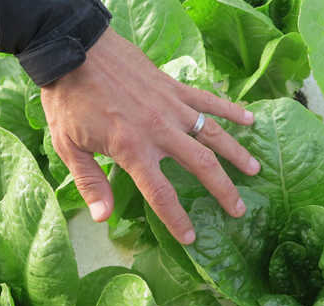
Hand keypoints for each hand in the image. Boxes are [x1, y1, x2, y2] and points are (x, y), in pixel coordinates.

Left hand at [40, 28, 259, 243]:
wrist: (75, 50)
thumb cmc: (68, 100)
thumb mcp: (68, 146)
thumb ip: (90, 183)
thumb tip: (103, 218)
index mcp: (132, 149)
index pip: (161, 193)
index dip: (177, 218)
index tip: (191, 237)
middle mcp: (159, 131)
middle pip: (201, 166)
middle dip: (222, 190)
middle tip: (238, 210)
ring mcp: (171, 107)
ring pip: (212, 134)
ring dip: (236, 153)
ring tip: (254, 170)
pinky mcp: (174, 88)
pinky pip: (208, 100)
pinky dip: (230, 109)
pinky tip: (250, 119)